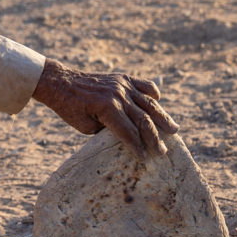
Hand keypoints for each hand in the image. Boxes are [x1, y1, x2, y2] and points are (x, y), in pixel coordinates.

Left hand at [32, 58, 179, 158]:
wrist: (61, 82)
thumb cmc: (69, 108)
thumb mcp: (85, 126)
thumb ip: (106, 130)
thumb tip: (126, 136)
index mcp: (107, 108)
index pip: (129, 133)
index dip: (138, 147)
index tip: (145, 159)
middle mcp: (118, 95)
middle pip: (143, 120)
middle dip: (155, 138)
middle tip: (164, 151)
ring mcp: (122, 85)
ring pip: (149, 103)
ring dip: (163, 117)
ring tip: (174, 130)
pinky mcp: (123, 77)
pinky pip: (144, 84)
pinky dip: (153, 93)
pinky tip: (158, 102)